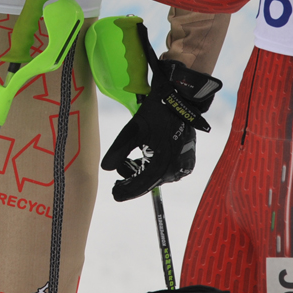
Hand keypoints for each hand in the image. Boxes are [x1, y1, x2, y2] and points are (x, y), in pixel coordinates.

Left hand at [101, 23, 221, 201]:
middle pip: (148, 182)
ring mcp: (184, 165)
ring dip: (143, 171)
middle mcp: (175, 169)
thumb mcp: (132, 130)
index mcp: (162, 165)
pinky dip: (155, 166)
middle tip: (119, 172)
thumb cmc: (155, 112)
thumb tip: (105, 169)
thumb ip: (118, 151)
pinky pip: (168, 170)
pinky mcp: (187, 159)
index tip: (114, 194)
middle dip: (132, 178)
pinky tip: (145, 157)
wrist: (180, 99)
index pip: (140, 186)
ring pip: (158, 177)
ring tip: (130, 161)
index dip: (125, 191)